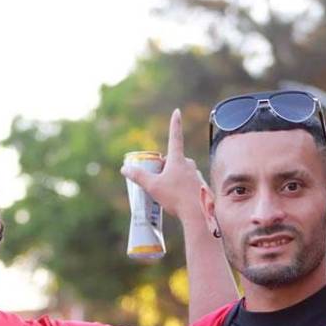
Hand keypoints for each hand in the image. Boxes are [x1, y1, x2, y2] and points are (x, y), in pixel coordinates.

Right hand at [121, 108, 206, 223]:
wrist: (197, 214)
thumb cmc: (175, 197)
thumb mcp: (153, 187)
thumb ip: (138, 177)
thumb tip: (124, 168)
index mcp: (177, 159)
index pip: (175, 136)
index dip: (175, 123)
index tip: (177, 111)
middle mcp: (188, 163)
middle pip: (173, 159)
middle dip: (164, 167)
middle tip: (157, 181)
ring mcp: (196, 174)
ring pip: (180, 171)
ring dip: (173, 178)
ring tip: (168, 194)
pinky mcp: (200, 185)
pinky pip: (187, 182)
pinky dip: (181, 188)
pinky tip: (178, 199)